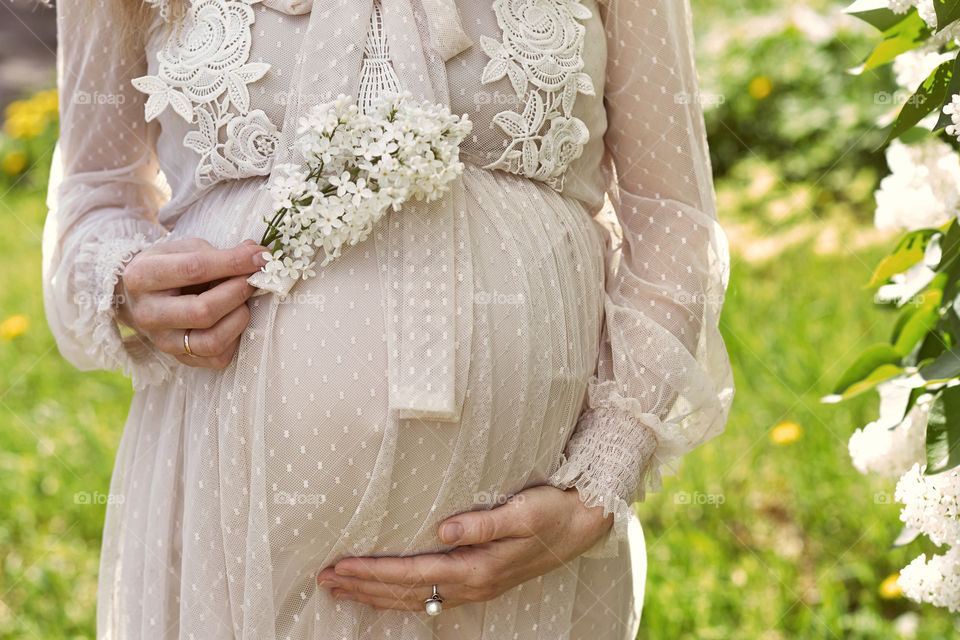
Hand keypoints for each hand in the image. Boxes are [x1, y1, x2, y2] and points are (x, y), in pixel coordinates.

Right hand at [115, 237, 270, 368]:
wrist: (147, 296)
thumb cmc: (172, 267)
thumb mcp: (188, 250)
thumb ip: (222, 253)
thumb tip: (259, 257)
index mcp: (143, 276)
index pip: (195, 269)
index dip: (234, 263)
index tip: (260, 258)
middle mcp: (147, 313)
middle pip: (203, 311)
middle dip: (237, 293)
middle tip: (252, 280)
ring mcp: (162, 340)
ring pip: (212, 341)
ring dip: (239, 318)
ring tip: (242, 302)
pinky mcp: (179, 358)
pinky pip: (218, 357)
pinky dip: (235, 339)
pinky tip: (233, 320)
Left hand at [314, 485, 613, 610]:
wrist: (583, 526)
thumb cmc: (552, 512)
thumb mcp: (523, 511)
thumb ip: (483, 523)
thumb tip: (443, 530)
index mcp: (478, 568)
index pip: (412, 574)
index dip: (372, 572)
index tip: (339, 565)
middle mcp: (472, 584)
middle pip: (405, 593)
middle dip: (362, 587)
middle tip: (323, 579)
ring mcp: (475, 588)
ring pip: (414, 599)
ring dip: (374, 594)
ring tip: (340, 587)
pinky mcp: (478, 582)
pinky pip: (428, 597)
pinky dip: (398, 596)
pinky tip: (382, 592)